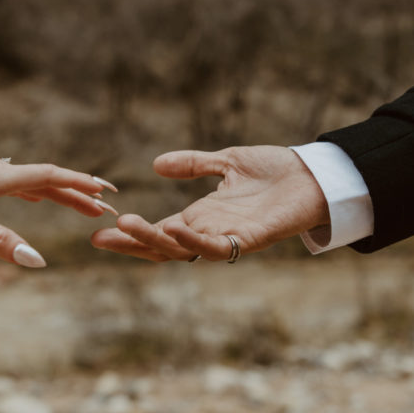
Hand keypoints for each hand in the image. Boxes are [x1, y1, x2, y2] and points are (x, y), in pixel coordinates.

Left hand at [0, 156, 117, 267]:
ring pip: (34, 183)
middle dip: (78, 193)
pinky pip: (18, 184)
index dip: (79, 184)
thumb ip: (0, 241)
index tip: (105, 193)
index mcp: (0, 177)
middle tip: (106, 207)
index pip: (49, 176)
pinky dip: (37, 192)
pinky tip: (38, 197)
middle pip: (48, 180)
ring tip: (84, 206)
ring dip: (60, 194)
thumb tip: (38, 261)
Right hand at [91, 146, 327, 261]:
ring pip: (184, 250)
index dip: (131, 233)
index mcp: (202, 217)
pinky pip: (217, 247)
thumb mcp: (226, 162)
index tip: (99, 232)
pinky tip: (174, 227)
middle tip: (100, 238)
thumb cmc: (276, 171)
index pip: (158, 231)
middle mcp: (211, 232)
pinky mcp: (250, 240)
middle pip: (163, 247)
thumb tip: (157, 165)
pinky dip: (194, 240)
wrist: (314, 175)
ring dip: (154, 241)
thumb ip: (194, 165)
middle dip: (132, 244)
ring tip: (128, 227)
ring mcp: (229, 238)